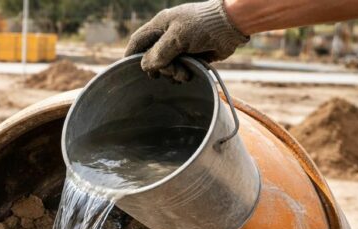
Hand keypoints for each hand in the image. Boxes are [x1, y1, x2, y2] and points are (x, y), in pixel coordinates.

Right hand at [125, 0, 248, 81]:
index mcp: (160, 25)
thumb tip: (145, 66)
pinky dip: (182, 74)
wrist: (231, 25)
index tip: (127, 70)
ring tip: (184, 74)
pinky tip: (188, 75)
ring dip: (172, 73)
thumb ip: (159, 53)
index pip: (138, 41)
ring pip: (166, 66)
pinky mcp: (191, 55)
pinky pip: (179, 69)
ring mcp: (179, 46)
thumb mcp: (177, 37)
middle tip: (172, 72)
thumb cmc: (203, 25)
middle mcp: (167, 36)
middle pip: (152, 58)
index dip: (131, 55)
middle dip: (161, 69)